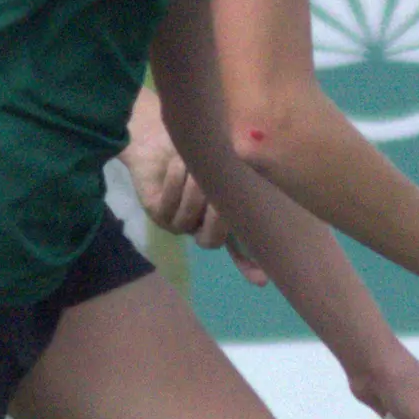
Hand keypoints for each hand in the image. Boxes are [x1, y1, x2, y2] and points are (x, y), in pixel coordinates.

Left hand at [121, 94, 264, 279]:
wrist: (161, 137)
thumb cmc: (200, 147)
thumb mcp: (229, 155)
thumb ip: (248, 167)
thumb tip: (260, 166)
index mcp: (221, 219)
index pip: (238, 249)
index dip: (249, 265)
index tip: (262, 281)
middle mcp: (200, 226)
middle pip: (212, 241)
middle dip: (217, 215)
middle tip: (219, 190)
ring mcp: (177, 223)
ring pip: (189, 219)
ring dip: (194, 186)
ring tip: (196, 163)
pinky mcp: (156, 213)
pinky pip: (169, 206)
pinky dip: (176, 181)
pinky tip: (178, 165)